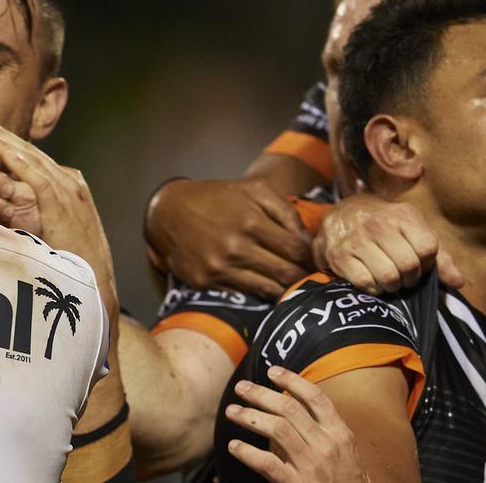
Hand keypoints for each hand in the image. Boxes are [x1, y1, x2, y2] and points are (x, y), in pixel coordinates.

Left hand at [0, 115, 113, 284]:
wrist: (94, 278)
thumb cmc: (74, 259)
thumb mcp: (60, 227)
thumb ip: (40, 209)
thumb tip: (10, 204)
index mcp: (70, 186)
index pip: (36, 158)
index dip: (11, 142)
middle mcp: (71, 184)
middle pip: (33, 154)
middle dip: (5, 135)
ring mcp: (69, 195)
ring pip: (34, 162)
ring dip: (7, 144)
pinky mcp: (64, 208)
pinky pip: (40, 182)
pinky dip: (23, 165)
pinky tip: (5, 153)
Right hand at [145, 178, 312, 298]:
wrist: (169, 212)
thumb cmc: (218, 198)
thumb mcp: (254, 190)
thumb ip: (285, 211)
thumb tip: (307, 239)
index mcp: (251, 221)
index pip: (296, 250)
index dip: (310, 257)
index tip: (315, 260)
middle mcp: (235, 247)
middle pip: (286, 273)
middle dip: (302, 276)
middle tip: (310, 277)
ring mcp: (219, 268)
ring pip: (268, 289)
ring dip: (285, 289)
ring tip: (293, 285)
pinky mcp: (205, 283)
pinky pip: (244, 294)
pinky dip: (259, 292)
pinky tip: (267, 286)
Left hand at [225, 367, 368, 482]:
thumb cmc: (346, 480)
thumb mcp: (344, 450)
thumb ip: (324, 429)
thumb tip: (292, 405)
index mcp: (340, 433)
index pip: (315, 397)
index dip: (292, 380)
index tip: (272, 371)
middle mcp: (326, 444)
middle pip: (290, 409)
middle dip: (262, 394)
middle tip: (242, 387)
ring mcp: (311, 465)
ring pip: (277, 430)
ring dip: (250, 417)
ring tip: (232, 411)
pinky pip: (268, 464)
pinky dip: (248, 453)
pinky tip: (234, 446)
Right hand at [314, 194, 462, 294]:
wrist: (343, 216)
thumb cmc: (388, 228)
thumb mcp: (415, 232)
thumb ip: (440, 257)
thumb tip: (458, 283)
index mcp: (404, 215)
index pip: (429, 248)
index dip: (427, 263)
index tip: (419, 264)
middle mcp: (379, 223)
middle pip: (409, 265)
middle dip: (410, 279)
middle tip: (404, 276)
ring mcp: (357, 239)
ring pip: (388, 277)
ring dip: (392, 286)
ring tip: (389, 279)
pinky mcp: (339, 255)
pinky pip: (366, 283)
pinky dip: (373, 289)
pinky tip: (373, 279)